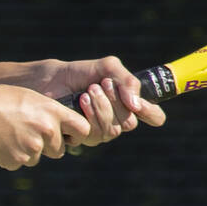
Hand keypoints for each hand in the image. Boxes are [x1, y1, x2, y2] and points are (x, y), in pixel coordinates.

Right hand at [0, 85, 90, 170]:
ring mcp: (33, 149)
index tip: (69, 133)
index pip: (83, 129)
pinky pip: (21, 162)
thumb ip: (48, 112)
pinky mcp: (18, 162)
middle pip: (59, 149)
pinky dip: (13, 155)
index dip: (76, 133)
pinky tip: (0, 141)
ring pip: (39, 156)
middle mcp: (47, 131)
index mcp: (52, 112)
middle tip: (27, 131)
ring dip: (29, 150)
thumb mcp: (28, 97)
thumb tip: (63, 127)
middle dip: (48, 145)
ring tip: (10, 132)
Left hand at [39, 56, 166, 146]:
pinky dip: (89, 114)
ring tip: (88, 91)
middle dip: (116, 102)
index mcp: (129, 104)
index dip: (152, 113)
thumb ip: (127, 80)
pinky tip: (80, 101)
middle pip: (131, 123)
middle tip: (102, 84)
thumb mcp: (108, 68)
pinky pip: (95, 135)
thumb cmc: (81, 73)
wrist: (52, 80)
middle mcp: (118, 120)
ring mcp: (102, 131)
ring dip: (102, 107)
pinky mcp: (83, 138)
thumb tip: (136, 104)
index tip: (139, 104)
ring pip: (113, 130)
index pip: (154, 116)